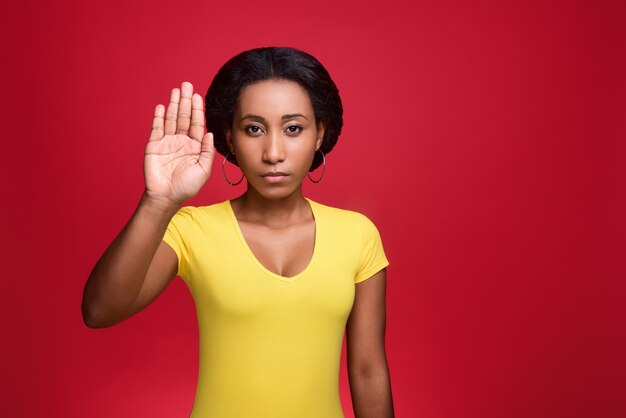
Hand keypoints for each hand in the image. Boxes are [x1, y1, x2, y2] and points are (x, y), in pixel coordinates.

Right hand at [144, 82, 214, 206]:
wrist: (166, 197)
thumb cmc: (186, 187)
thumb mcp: (203, 170)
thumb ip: (208, 152)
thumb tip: (210, 133)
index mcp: (195, 146)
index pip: (197, 124)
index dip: (198, 109)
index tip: (197, 96)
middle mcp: (182, 141)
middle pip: (184, 117)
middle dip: (186, 101)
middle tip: (187, 85)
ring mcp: (168, 142)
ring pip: (171, 119)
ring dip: (173, 104)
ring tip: (176, 90)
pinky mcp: (154, 146)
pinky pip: (157, 128)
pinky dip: (159, 117)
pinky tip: (161, 106)